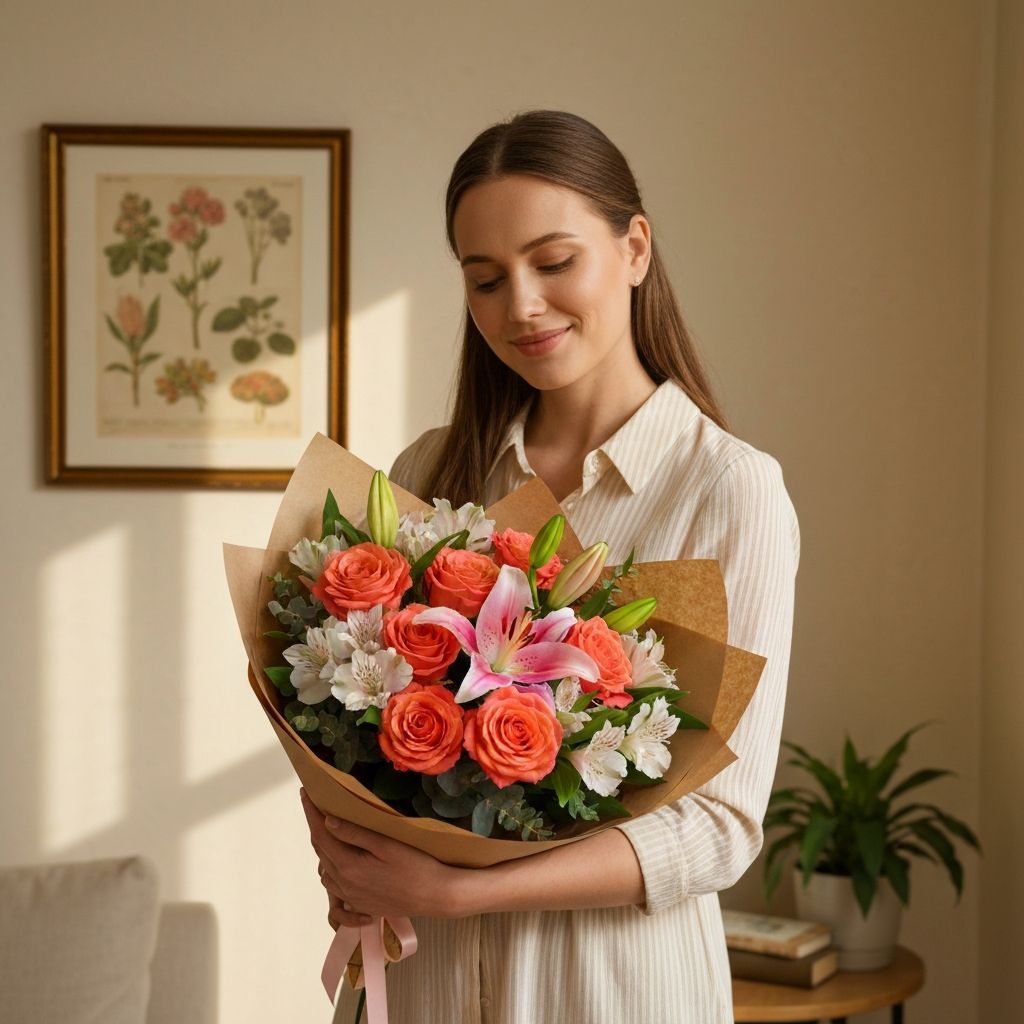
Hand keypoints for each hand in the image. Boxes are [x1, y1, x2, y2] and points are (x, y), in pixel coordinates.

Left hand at [300, 789, 465, 923]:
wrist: (436, 897)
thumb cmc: (416, 866)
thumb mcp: (387, 845)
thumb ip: (355, 834)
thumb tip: (327, 821)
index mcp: (348, 867)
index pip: (321, 834)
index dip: (311, 812)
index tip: (305, 793)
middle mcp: (344, 884)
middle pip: (321, 851)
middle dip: (316, 827)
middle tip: (317, 806)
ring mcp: (351, 898)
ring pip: (326, 870)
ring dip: (324, 849)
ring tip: (331, 830)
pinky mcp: (361, 906)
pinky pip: (336, 887)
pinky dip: (333, 871)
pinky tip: (342, 863)